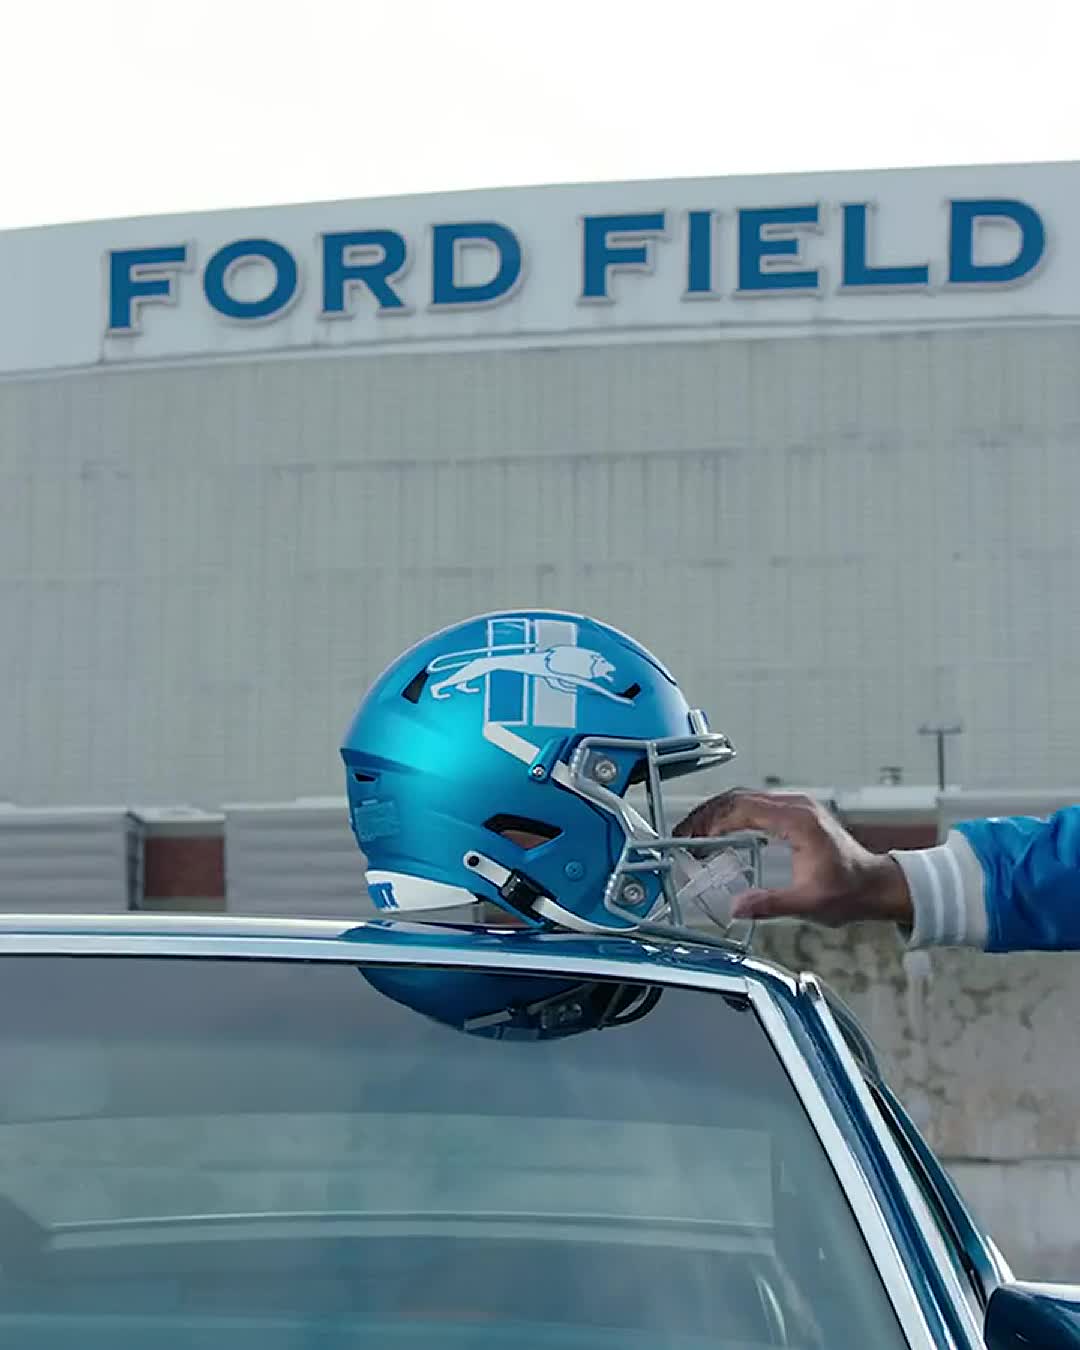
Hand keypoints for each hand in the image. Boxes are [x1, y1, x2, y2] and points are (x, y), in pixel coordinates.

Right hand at [674, 790, 912, 927]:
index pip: (742, 809)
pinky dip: (731, 817)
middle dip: (705, 816)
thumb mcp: (809, 903)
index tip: (691, 839)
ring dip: (716, 814)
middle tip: (681, 837)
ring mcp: (796, 807)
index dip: (711, 822)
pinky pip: (755, 807)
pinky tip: (719, 834)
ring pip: (744, 799)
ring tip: (693, 836)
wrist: (875, 885)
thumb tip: (736, 907)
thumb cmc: (850, 891)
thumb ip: (771, 904)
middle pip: (738, 798)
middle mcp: (796, 807)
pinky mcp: (795, 814)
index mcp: (798, 820)